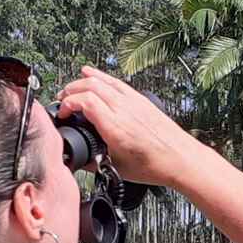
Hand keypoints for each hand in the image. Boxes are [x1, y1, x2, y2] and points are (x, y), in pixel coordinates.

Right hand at [57, 66, 200, 186]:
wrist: (181, 159)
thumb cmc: (155, 165)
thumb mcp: (117, 169)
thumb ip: (93, 163)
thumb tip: (78, 160)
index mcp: (115, 127)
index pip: (84, 101)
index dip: (67, 104)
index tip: (62, 113)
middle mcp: (124, 110)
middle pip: (89, 86)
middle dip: (70, 90)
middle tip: (62, 101)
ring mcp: (133, 102)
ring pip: (102, 80)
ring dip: (82, 82)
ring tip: (71, 88)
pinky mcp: (140, 100)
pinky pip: (115, 82)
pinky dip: (100, 76)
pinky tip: (91, 73)